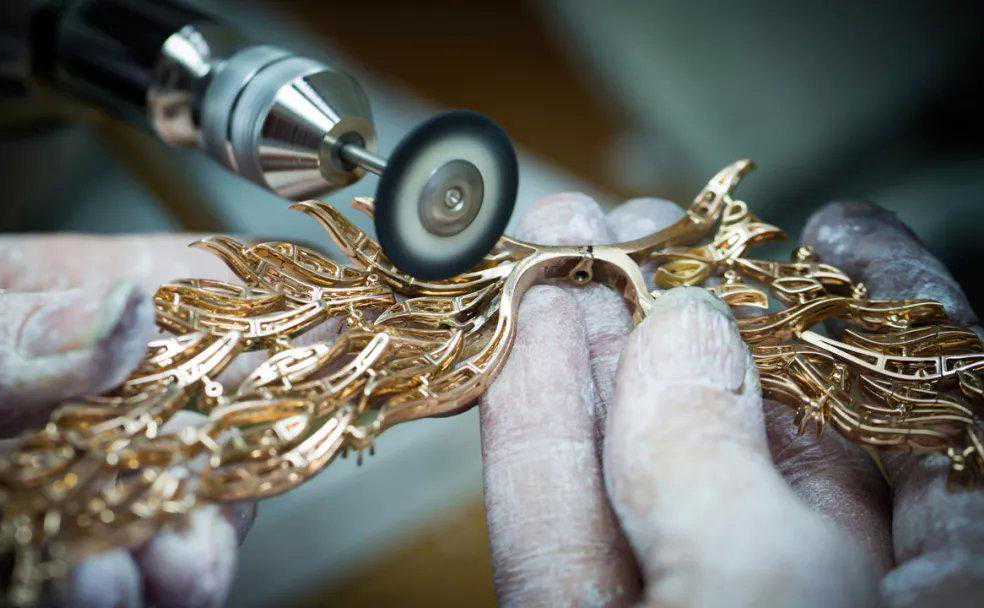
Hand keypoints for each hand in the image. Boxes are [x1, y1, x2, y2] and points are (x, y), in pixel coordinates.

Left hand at [0, 234, 256, 606]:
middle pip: (211, 441)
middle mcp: (98, 399)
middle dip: (213, 503)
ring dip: (148, 566)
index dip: (283, 342)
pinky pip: (85, 577)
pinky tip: (9, 577)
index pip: (224, 307)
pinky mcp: (40, 550)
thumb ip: (0, 328)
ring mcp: (73, 481)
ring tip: (108, 580)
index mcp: (86, 306)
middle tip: (187, 550)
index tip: (308, 386)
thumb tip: (132, 316)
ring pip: (157, 529)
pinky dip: (69, 592)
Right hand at [479, 194, 983, 605]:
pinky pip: (555, 530)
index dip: (889, 316)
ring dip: (594, 350)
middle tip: (647, 227)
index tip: (839, 231)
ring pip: (638, 470)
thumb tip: (677, 333)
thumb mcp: (768, 596)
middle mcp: (799, 595)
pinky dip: (533, 431)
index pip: (926, 428)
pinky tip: (522, 336)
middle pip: (759, 432)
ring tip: (561, 245)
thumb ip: (720, 470)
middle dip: (696, 314)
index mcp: (917, 592)